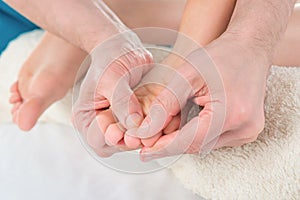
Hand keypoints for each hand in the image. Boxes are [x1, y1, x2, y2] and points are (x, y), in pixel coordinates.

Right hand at [72, 31, 152, 156]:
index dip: (115, 139)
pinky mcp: (130, 120)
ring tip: (157, 128)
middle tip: (148, 133)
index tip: (132, 134)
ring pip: (129, 142)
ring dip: (144, 137)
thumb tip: (133, 125)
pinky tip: (162, 123)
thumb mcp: (113, 77)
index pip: (98, 139)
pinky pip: (140, 132)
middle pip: (114, 145)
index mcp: (84, 116)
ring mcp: (115, 123)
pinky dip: (151, 130)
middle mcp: (98, 124)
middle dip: (132, 140)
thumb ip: (122, 102)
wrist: (122, 48)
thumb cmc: (111, 57)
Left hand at [136, 34, 269, 160]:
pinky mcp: (247, 131)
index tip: (144, 152)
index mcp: (230, 114)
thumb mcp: (187, 75)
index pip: (189, 141)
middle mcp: (244, 128)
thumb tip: (147, 130)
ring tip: (171, 121)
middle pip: (197, 145)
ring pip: (205, 144)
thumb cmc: (220, 56)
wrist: (249, 49)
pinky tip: (190, 119)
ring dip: (184, 137)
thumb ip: (166, 104)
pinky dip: (198, 133)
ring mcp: (248, 131)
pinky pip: (215, 139)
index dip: (163, 148)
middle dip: (171, 142)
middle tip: (151, 136)